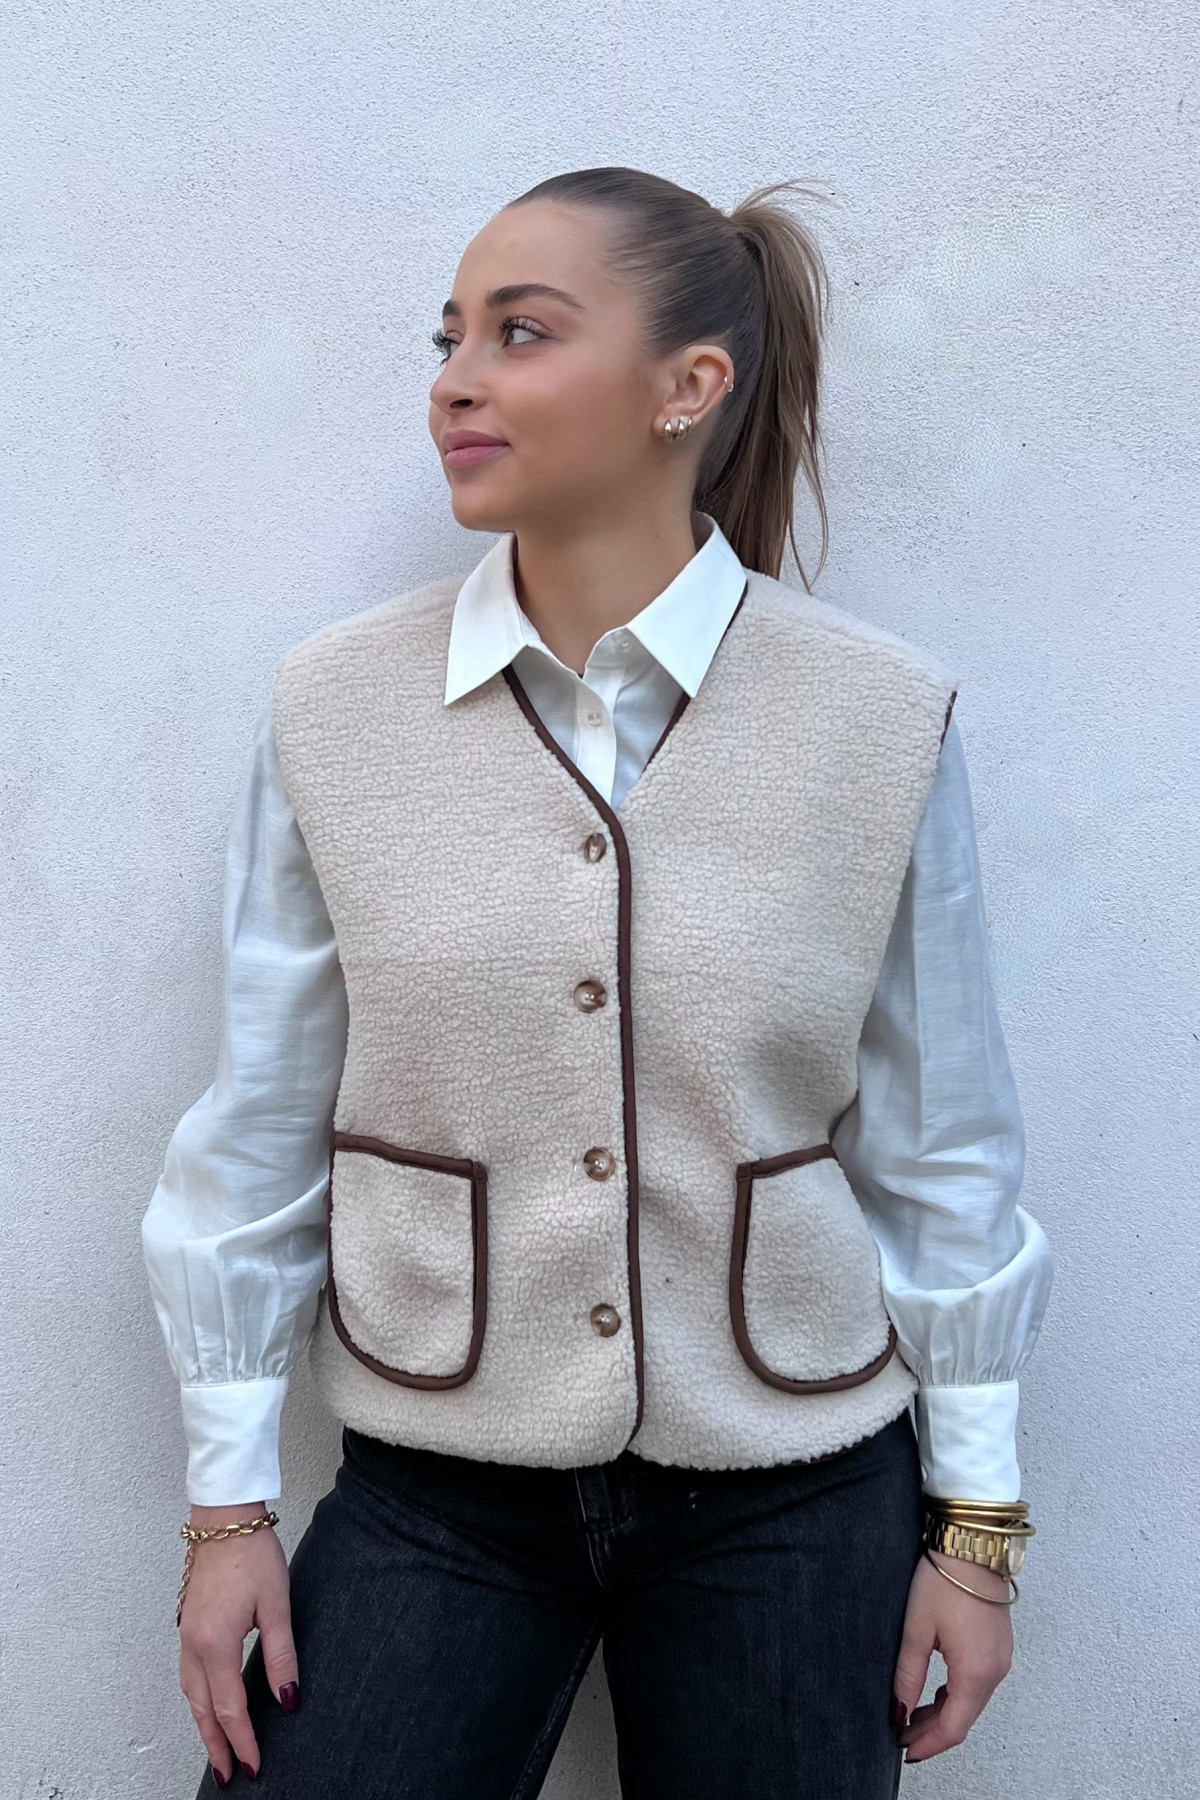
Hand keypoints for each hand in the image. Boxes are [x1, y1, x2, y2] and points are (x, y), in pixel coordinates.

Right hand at [178, 1502, 298, 1787]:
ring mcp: (185, 1635)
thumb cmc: (252, 1554)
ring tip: (218, 1748)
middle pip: (202, 1709)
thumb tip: (288, 1699)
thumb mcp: (277, 1605)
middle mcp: (193, 1645)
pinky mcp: (187, 1624)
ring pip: (191, 1694)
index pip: (229, 1708)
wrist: (224, 1518)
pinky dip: (198, 1699)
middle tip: (229, 1774)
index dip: (242, 1740)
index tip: (253, 1765)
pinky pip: (188, 1675)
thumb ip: (281, 1655)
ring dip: (204, 1725)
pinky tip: (208, 1703)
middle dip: (216, 1745)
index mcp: (216, 1644)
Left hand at [891, 1549, 1013, 1762]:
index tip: (905, 1750)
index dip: (928, 1744)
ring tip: (911, 1715)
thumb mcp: (916, 1629)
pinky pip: (979, 1683)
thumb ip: (908, 1675)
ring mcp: (1001, 1658)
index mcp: (975, 1672)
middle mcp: (995, 1671)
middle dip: (933, 1732)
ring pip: (972, 1702)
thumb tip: (899, 1710)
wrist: (972, 1543)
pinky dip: (956, 1695)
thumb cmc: (945, 1579)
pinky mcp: (998, 1646)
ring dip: (944, 1714)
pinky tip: (934, 1694)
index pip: (953, 1727)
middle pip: (964, 1718)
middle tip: (902, 1736)